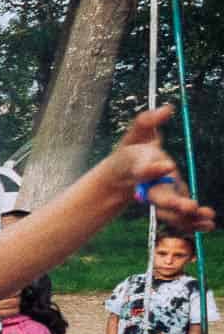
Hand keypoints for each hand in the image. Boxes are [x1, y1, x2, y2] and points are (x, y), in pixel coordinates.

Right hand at [116, 106, 216, 231]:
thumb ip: (147, 121)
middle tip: (187, 206)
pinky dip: (192, 224)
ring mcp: (159, 198)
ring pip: (170, 212)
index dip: (153, 168)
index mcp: (139, 167)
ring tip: (208, 220)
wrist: (124, 175)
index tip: (166, 165)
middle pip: (158, 197)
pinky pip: (179, 218)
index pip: (144, 169)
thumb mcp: (137, 133)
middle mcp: (148, 186)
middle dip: (172, 202)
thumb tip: (168, 108)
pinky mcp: (169, 206)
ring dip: (188, 218)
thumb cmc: (133, 150)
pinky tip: (209, 225)